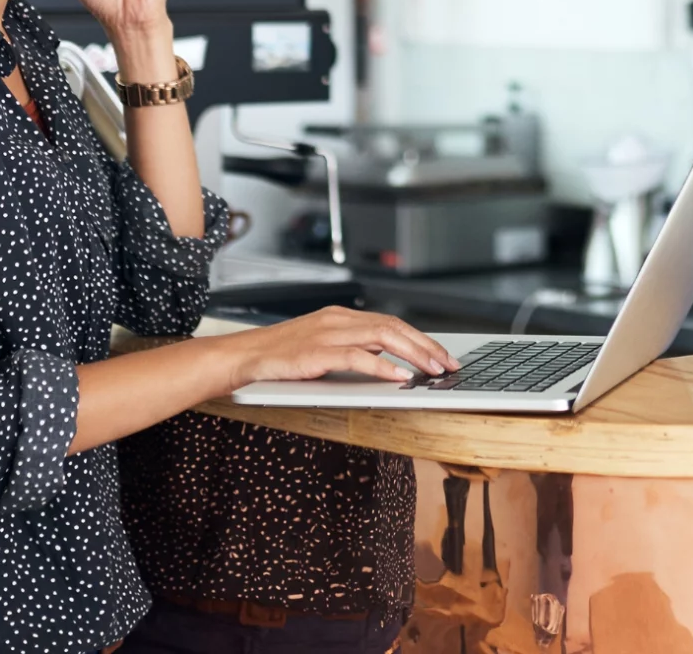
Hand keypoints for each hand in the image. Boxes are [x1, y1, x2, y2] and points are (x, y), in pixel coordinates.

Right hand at [219, 307, 459, 386]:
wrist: (244, 356)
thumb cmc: (281, 355)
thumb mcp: (323, 347)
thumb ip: (353, 349)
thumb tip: (387, 362)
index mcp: (342, 316)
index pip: (391, 322)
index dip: (420, 339)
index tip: (441, 356)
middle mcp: (339, 319)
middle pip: (394, 327)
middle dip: (426, 346)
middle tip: (448, 365)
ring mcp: (328, 333)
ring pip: (382, 337)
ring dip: (412, 354)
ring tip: (432, 370)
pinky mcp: (317, 352)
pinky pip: (357, 356)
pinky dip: (382, 367)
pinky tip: (399, 377)